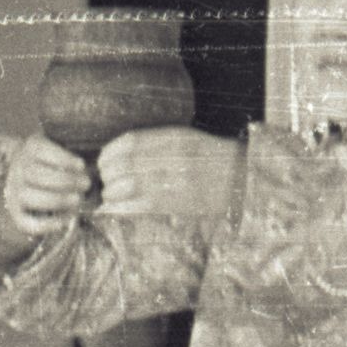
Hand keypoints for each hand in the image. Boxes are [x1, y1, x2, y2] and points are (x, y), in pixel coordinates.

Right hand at [2, 134, 94, 237]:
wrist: (30, 180)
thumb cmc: (55, 163)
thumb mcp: (61, 150)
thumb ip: (73, 156)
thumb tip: (94, 168)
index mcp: (30, 148)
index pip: (40, 149)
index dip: (62, 158)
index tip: (82, 165)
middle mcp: (18, 169)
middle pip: (35, 174)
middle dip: (65, 180)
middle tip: (86, 184)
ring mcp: (15, 193)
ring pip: (29, 197)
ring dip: (57, 199)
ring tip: (79, 200)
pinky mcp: (17, 214)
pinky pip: (27, 223)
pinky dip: (47, 225)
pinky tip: (66, 221)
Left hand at [93, 126, 240, 230]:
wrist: (243, 182)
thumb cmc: (212, 161)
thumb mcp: (187, 140)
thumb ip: (155, 143)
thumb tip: (116, 155)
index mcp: (176, 138)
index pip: (130, 142)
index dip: (109, 152)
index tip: (103, 160)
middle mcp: (175, 157)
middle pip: (124, 164)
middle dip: (107, 174)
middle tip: (104, 181)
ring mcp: (177, 181)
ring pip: (127, 185)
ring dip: (111, 192)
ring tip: (111, 195)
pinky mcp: (179, 204)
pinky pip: (140, 206)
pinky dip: (121, 208)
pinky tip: (116, 208)